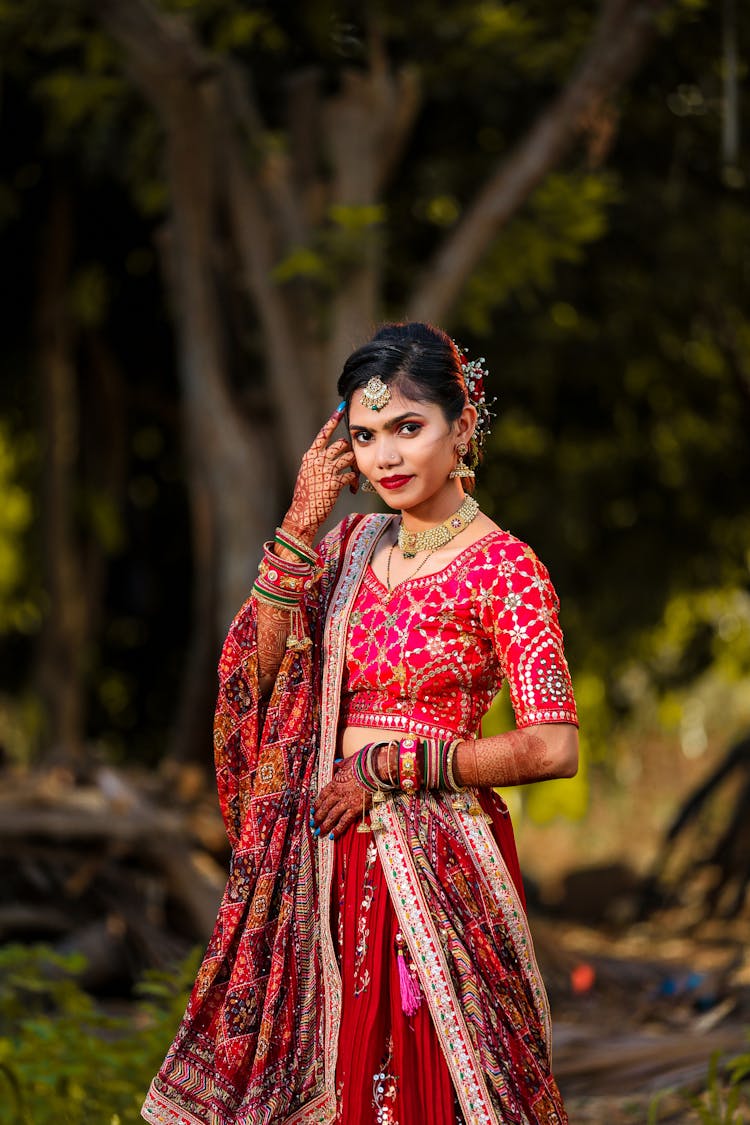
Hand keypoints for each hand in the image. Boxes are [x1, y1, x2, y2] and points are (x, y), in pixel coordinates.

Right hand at [283, 406, 357, 541]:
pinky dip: (354, 481)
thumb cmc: (307, 495)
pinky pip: (352, 475)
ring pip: (350, 457)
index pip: (324, 433)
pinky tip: (351, 489)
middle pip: (342, 444)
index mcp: (310, 455)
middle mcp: (318, 460)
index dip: (334, 420)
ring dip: (354, 466)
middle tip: (350, 463)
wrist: (303, 513)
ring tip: (352, 477)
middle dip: (349, 451)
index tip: (342, 409)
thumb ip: (318, 461)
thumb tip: (332, 453)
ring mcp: (326, 470)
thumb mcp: (308, 473)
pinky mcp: (334, 482)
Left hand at [311, 757, 371, 839]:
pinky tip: (332, 836)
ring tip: (319, 833)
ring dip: (324, 825)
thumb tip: (337, 763)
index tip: (312, 811)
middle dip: (317, 817)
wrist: (373, 769)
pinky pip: (344, 821)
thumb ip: (341, 764)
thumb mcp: (348, 761)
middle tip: (312, 825)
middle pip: (325, 807)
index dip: (317, 804)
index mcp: (335, 782)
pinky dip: (337, 829)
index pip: (323, 795)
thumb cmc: (363, 764)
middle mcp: (338, 793)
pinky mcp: (355, 808)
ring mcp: (346, 802)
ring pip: (332, 816)